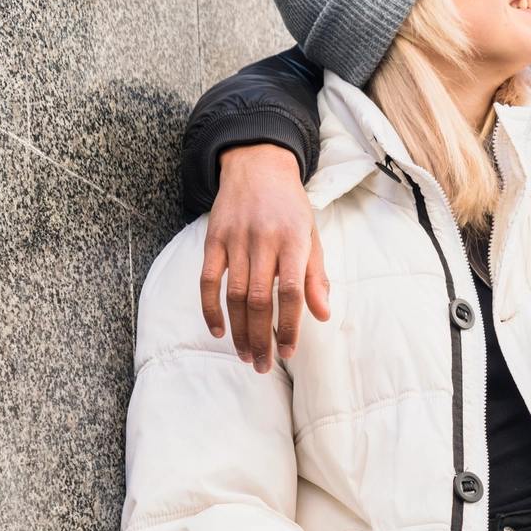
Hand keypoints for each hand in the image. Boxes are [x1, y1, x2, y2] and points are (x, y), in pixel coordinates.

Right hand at [200, 143, 328, 373]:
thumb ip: (316, 276)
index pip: (292, 291)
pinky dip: (210, 308)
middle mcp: (264, 239)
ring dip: (239, 330)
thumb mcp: (312, 236)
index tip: (289, 351)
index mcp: (294, 240)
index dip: (291, 325)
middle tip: (263, 365)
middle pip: (260, 299)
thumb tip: (324, 314)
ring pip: (234, 294)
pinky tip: (218, 330)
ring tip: (245, 355)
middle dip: (262, 337)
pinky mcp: (213, 239)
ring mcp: (236, 239)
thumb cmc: (290, 207)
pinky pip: (207, 280)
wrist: (258, 166)